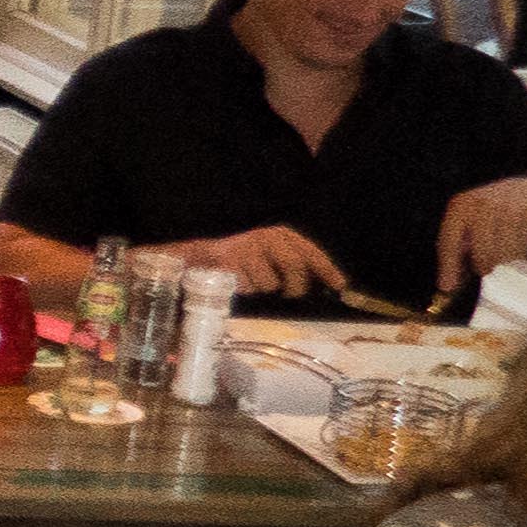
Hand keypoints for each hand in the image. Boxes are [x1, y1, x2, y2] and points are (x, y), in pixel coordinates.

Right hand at [172, 225, 348, 300]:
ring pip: (270, 284)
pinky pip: (247, 287)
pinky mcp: (229, 260)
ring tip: (244, 281)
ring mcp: (246, 247)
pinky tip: (230, 281)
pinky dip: (240, 290)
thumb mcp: (261, 255)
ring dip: (260, 290)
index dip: (326, 269)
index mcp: (277, 232)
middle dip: (295, 286)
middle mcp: (264, 236)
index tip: (339, 286)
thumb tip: (318, 285)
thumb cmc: (229, 258)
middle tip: (287, 294)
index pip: (308, 250)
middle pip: (295, 267)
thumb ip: (286, 265)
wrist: (187, 254)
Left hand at [436, 176, 526, 298]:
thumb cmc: (492, 216)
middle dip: (482, 265)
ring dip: (503, 257)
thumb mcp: (469, 223)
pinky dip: (520, 250)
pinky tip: (520, 238)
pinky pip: (523, 247)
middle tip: (485, 267)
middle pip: (480, 253)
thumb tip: (448, 284)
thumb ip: (456, 250)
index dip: (448, 267)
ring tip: (505, 245)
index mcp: (461, 205)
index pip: (449, 241)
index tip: (446, 288)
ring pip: (503, 253)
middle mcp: (483, 203)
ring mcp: (509, 207)